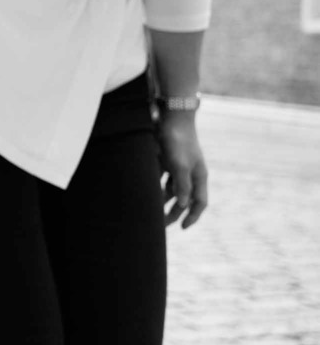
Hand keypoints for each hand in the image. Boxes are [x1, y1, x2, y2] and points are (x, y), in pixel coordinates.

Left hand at [157, 110, 208, 228]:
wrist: (171, 116)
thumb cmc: (177, 140)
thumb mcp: (179, 164)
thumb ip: (181, 184)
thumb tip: (182, 204)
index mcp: (199, 176)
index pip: (199, 202)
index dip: (192, 216)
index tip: (183, 228)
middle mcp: (191, 173)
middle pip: (184, 199)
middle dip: (174, 213)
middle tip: (161, 226)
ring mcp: (179, 166)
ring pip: (171, 190)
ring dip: (162, 201)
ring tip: (150, 211)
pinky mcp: (168, 160)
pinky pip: (162, 179)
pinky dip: (156, 187)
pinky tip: (146, 193)